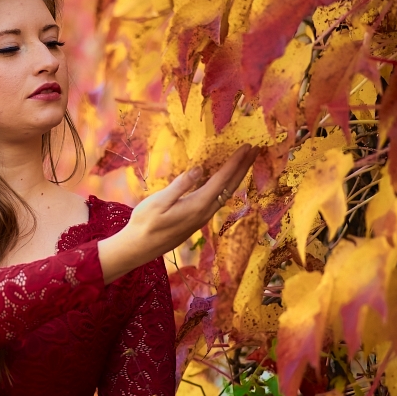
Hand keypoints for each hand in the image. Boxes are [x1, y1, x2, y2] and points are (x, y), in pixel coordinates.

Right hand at [96, 146, 256, 282]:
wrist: (140, 248)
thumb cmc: (145, 223)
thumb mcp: (159, 201)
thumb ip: (180, 185)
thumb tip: (199, 169)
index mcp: (197, 205)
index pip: (222, 180)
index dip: (235, 163)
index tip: (247, 148)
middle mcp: (205, 212)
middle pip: (230, 187)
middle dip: (244, 167)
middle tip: (256, 150)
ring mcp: (202, 217)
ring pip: (226, 193)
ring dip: (237, 176)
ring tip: (245, 162)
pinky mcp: (197, 219)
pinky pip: (218, 198)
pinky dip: (226, 185)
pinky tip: (225, 180)